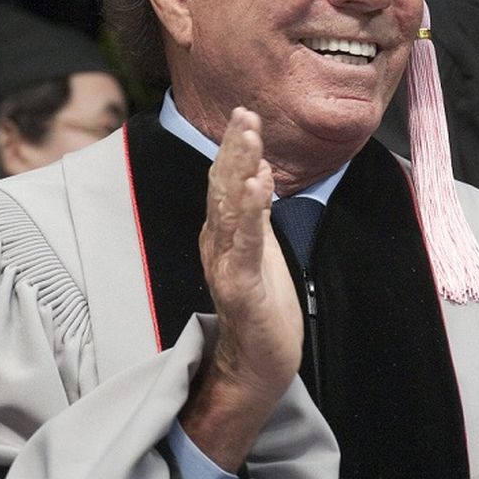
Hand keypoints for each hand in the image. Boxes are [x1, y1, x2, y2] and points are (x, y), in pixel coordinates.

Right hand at [181, 107, 302, 470]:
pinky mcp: (241, 287)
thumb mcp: (259, 249)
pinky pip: (246, 244)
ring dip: (240, 169)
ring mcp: (226, 265)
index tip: (245, 115)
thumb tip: (260, 170)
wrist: (256, 365)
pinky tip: (260, 185)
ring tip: (249, 136)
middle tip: (245, 113)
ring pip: (231, 209)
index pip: (226, 183)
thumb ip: (255, 212)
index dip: (233, 148)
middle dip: (234, 148)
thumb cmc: (261, 306)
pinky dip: (252, 212)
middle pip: (223, 188)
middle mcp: (217, 244)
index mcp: (222, 234)